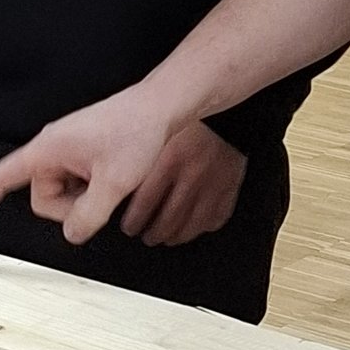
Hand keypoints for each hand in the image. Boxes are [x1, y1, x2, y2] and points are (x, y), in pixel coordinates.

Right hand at [0, 86, 183, 245]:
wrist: (160, 106)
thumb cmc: (137, 130)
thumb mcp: (115, 182)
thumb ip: (89, 215)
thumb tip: (72, 234)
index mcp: (47, 149)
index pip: (1, 178)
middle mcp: (51, 149)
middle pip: (42, 198)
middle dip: (69, 208)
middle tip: (102, 194)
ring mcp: (66, 151)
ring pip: (61, 195)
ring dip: (84, 198)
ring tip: (111, 180)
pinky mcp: (81, 154)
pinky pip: (75, 184)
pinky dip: (92, 189)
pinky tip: (113, 175)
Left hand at [118, 122, 245, 247]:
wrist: (226, 113)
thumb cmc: (187, 122)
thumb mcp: (158, 134)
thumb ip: (141, 160)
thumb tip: (119, 188)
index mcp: (170, 159)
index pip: (145, 203)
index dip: (134, 221)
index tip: (129, 227)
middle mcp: (192, 175)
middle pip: (168, 219)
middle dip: (153, 233)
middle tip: (144, 235)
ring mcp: (214, 184)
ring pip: (192, 225)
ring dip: (175, 236)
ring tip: (165, 237)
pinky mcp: (231, 188)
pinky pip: (216, 219)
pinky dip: (202, 227)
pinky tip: (191, 227)